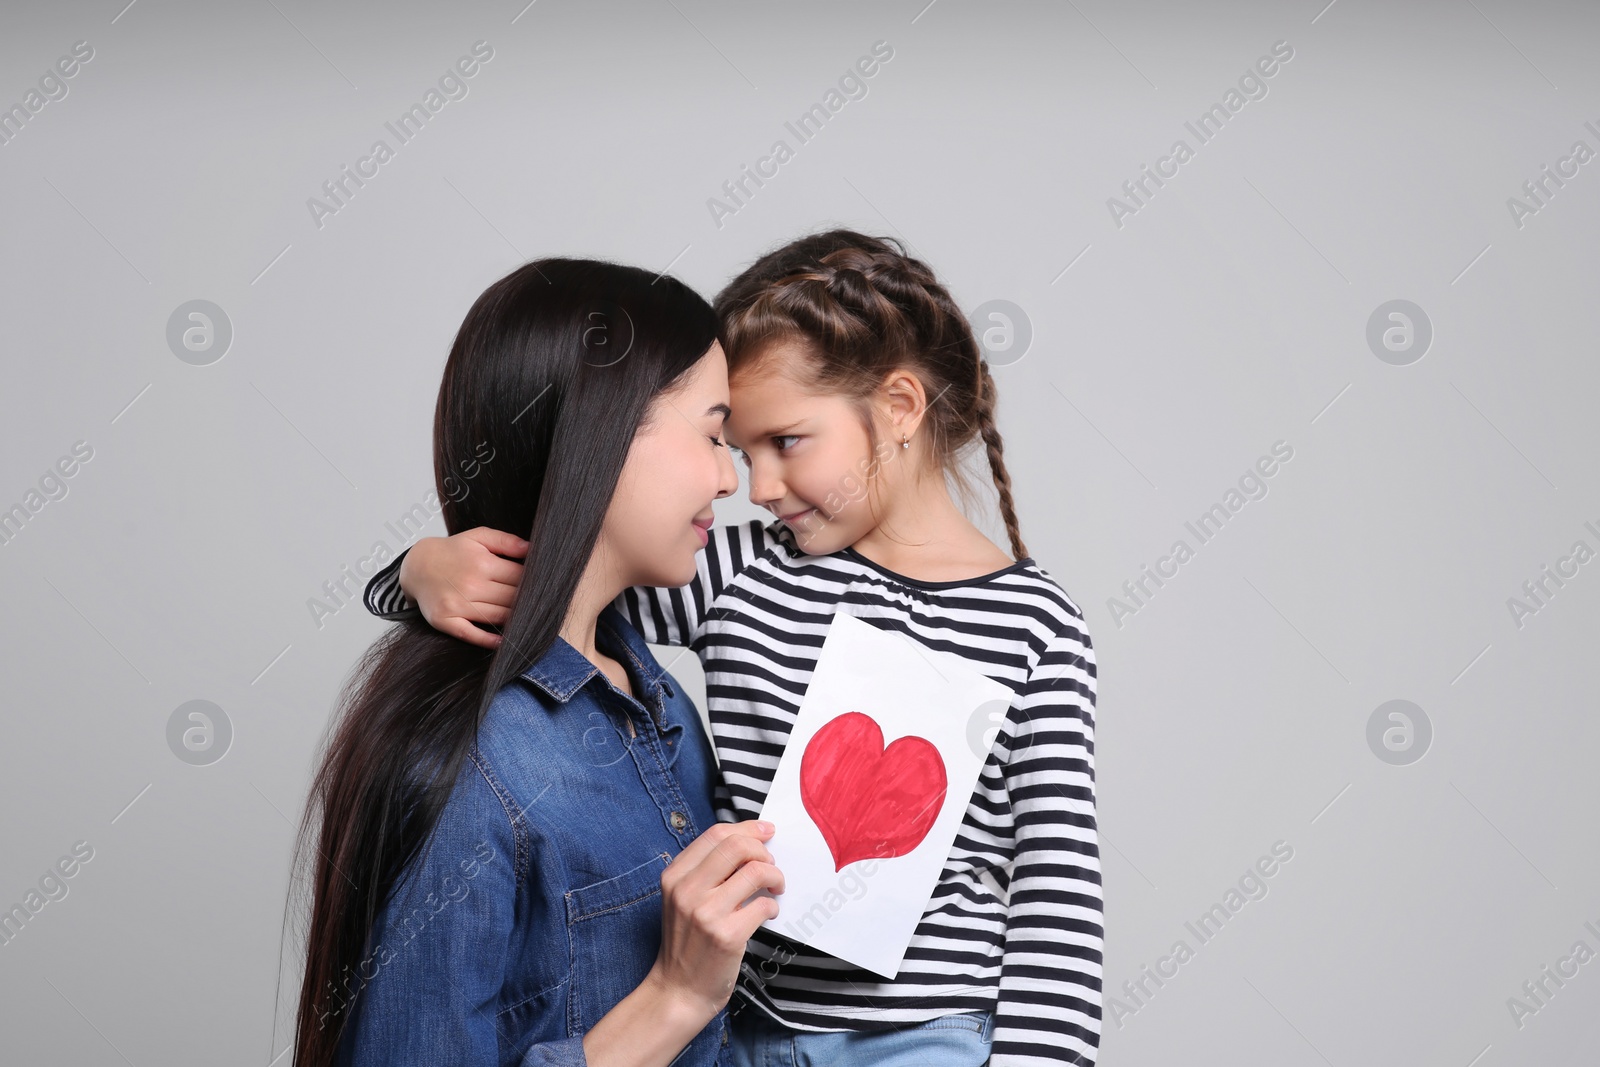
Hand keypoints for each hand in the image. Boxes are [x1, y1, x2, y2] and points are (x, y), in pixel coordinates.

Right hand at [397, 527, 527, 648]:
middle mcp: (470, 585)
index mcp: (482, 563)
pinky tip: (503, 640)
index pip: (520, 578)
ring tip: (526, 618)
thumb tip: (533, 549)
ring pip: (498, 617)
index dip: (533, 582)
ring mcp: (457, 605)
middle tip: (537, 602)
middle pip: (512, 599)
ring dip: (514, 618)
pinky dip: (489, 640)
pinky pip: (472, 635)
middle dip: (526, 600)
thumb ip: (506, 541)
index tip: (540, 585)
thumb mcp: (478, 536)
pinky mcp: (445, 620)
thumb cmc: (451, 552)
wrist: (416, 565)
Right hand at [649, 821, 784, 1019]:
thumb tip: (750, 842)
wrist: (678, 990)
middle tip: (771, 864)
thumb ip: (707, 871)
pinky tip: (768, 913)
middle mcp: (687, 890)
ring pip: (755, 871)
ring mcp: (706, 913)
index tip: (766, 832)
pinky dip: (773, 906)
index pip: (716, 834)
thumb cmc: (687, 942)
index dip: (747, 828)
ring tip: (775, 887)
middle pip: (737, 846)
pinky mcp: (727, 936)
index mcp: (674, 876)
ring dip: (775, 876)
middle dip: (763, 850)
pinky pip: (763, 905)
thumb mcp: (682, 899)